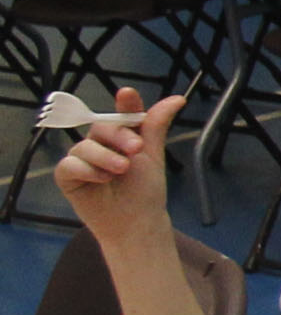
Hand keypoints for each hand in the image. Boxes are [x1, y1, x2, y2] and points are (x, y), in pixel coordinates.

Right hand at [53, 88, 182, 242]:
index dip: (125, 104)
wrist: (137, 221)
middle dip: (120, 136)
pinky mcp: (68, 177)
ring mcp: (81, 159)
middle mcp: (98, 143)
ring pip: (84, 146)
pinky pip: (70, 165)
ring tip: (121, 170)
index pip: (120, 114)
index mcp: (119, 136)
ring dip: (105, 157)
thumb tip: (177, 98)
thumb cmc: (144, 189)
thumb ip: (156, 126)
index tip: (127, 94)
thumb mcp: (153, 155)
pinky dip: (87, 170)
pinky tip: (102, 180)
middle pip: (101, 127)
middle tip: (137, 149)